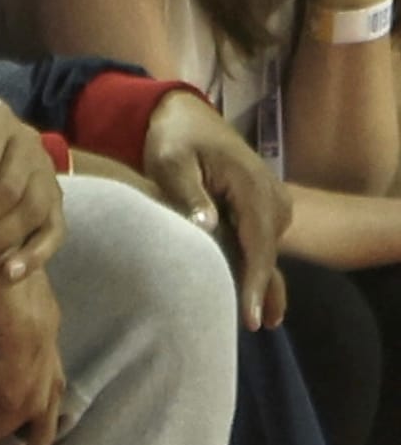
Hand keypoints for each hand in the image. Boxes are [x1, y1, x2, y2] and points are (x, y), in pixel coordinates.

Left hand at [140, 91, 289, 329]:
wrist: (186, 115)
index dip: (256, 285)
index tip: (252, 318)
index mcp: (253, 188)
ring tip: (256, 323)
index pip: (260, 247)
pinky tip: (257, 302)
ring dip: (259, 283)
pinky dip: (257, 269)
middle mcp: (272, 198)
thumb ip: (188, 193)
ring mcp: (271, 203)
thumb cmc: (174, 139)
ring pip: (266, 252)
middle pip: (267, 255)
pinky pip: (262, 244)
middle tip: (251, 329)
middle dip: (260, 292)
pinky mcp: (262, 208)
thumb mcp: (171, 162)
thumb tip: (207, 226)